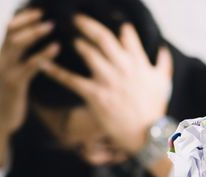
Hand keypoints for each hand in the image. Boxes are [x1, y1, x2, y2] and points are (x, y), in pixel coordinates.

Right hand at [0, 8, 59, 134]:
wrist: (2, 119)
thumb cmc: (14, 96)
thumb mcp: (18, 73)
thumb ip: (26, 59)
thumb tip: (44, 47)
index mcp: (4, 55)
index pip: (9, 28)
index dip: (22, 17)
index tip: (39, 9)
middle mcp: (2, 59)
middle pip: (11, 31)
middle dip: (28, 20)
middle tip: (45, 13)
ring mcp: (6, 71)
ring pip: (16, 45)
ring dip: (34, 33)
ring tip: (50, 26)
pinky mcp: (14, 84)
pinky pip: (28, 66)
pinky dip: (42, 55)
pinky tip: (55, 49)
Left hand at [40, 14, 171, 153]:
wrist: (147, 133)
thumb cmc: (155, 109)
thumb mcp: (163, 83)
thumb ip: (163, 63)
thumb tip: (162, 48)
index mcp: (138, 62)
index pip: (126, 34)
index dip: (114, 22)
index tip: (106, 14)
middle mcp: (122, 67)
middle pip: (102, 37)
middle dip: (86, 24)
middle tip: (74, 17)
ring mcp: (108, 80)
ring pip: (87, 53)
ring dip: (75, 42)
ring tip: (64, 36)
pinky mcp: (95, 95)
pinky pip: (71, 80)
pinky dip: (55, 71)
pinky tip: (42, 64)